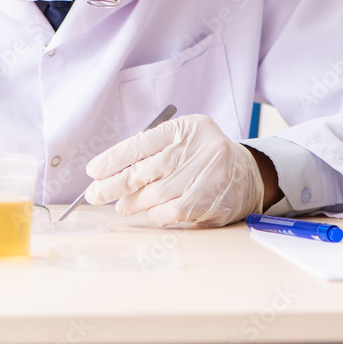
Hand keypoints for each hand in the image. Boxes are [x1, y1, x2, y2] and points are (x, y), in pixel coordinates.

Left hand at [84, 114, 263, 227]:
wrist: (248, 173)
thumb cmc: (203, 155)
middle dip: (114, 185)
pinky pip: (173, 212)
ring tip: (121, 205)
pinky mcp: (214, 202)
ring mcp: (208, 177)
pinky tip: (153, 212)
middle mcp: (199, 150)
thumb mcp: (182, 139)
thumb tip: (109, 173)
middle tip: (95, 194)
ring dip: (132, 203)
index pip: (141, 143)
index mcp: (186, 129)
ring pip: (156, 195)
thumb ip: (152, 150)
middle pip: (145, 171)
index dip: (113, 158)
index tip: (93, 170)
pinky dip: (157, 214)